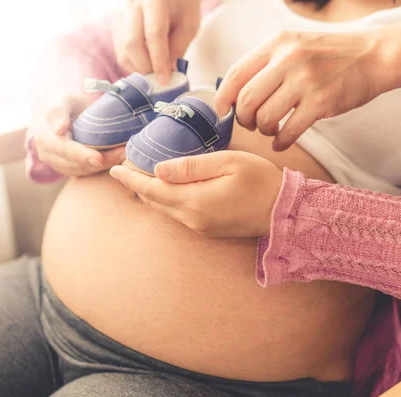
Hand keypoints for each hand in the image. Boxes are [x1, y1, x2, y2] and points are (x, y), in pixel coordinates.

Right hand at [28, 91, 125, 176]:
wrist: (69, 111)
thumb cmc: (67, 101)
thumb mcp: (62, 98)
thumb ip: (58, 110)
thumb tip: (58, 129)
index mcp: (44, 139)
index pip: (64, 150)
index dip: (82, 155)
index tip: (99, 158)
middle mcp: (49, 156)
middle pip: (76, 164)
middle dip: (101, 161)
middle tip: (123, 154)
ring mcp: (59, 165)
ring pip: (84, 171)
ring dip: (106, 165)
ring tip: (125, 155)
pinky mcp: (72, 169)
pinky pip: (89, 172)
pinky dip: (106, 166)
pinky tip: (120, 158)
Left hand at [109, 151, 282, 237]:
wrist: (286, 212)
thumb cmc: (261, 181)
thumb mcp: (228, 163)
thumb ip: (191, 167)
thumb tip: (158, 170)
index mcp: (194, 202)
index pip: (151, 190)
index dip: (130, 179)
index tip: (114, 168)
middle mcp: (192, 219)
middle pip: (154, 200)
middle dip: (136, 184)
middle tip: (126, 164)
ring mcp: (199, 227)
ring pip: (164, 208)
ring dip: (150, 192)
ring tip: (141, 173)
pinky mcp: (206, 229)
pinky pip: (177, 213)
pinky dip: (165, 199)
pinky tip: (166, 186)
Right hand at [112, 0, 200, 84]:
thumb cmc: (182, 5)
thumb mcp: (188, 24)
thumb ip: (178, 47)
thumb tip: (166, 73)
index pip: (153, 34)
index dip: (159, 60)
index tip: (165, 80)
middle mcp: (133, 4)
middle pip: (132, 43)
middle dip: (145, 67)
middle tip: (158, 79)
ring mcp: (122, 13)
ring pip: (122, 49)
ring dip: (137, 68)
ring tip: (153, 73)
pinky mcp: (117, 23)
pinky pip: (119, 50)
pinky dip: (131, 63)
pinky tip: (145, 65)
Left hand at [215, 30, 382, 150]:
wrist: (374, 56)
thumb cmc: (329, 56)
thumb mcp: (293, 46)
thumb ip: (265, 65)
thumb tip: (232, 95)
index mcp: (277, 44)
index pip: (236, 73)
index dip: (222, 98)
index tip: (222, 112)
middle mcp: (288, 59)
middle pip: (246, 100)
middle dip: (243, 119)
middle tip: (251, 124)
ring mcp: (305, 80)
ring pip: (264, 117)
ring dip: (263, 130)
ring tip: (271, 129)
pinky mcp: (321, 102)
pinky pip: (288, 131)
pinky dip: (280, 142)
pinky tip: (281, 142)